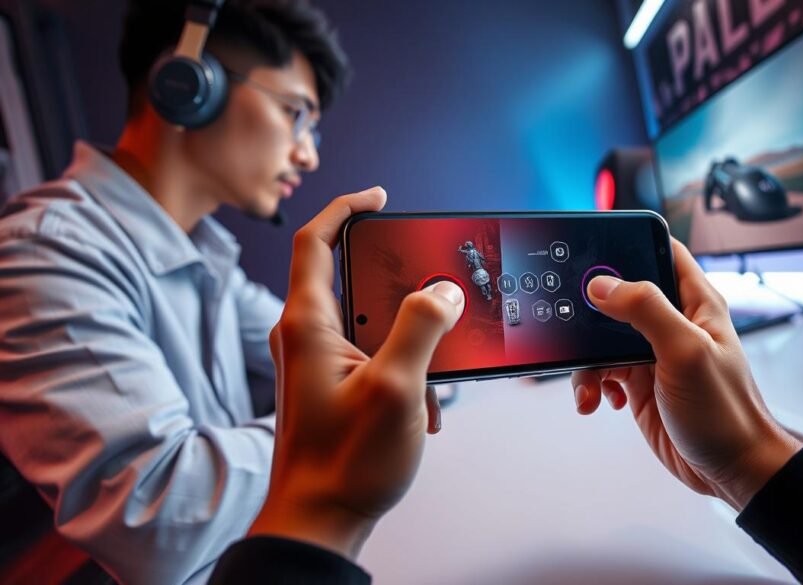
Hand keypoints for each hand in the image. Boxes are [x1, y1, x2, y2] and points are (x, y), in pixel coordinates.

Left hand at [247, 187, 464, 558]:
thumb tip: (443, 290)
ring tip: (435, 369)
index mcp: (309, 325)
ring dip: (408, 336)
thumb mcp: (395, 388)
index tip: (379, 197)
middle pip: (347, 277)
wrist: (317, 521)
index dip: (345, 208)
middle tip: (430, 284)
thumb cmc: (344, 462)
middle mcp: (305, 337)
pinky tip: (425, 405)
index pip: (314, 241)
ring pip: (367, 321)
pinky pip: (372, 355)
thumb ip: (422, 329)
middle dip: (395, 281)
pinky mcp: (331, 387)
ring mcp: (316, 363)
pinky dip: (403, 368)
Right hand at [572, 239, 802, 509]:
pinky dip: (590, 383)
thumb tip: (603, 285)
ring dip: (586, 359)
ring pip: (602, 337)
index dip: (628, 243)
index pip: (659, 250)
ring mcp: (653, 353)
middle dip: (592, 309)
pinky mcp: (638, 383)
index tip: (593, 250)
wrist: (731, 470)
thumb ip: (646, 311)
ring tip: (591, 383)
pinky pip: (601, 371)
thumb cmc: (727, 413)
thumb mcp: (687, 352)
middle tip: (576, 324)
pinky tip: (598, 400)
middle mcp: (672, 323)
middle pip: (620, 294)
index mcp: (694, 302)